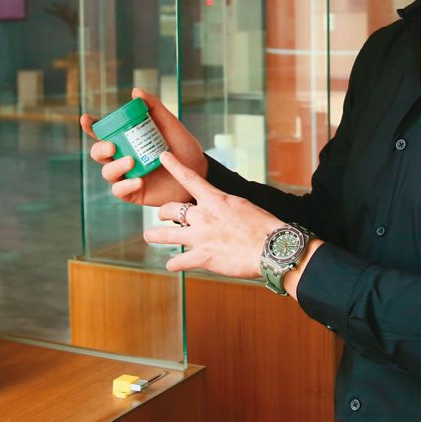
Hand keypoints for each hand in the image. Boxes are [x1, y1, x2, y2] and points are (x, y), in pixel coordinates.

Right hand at [80, 88, 206, 207]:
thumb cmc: (183, 148)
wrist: (199, 173)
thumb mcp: (171, 125)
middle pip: (98, 153)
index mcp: (128, 140)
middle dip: (100, 149)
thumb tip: (136, 92)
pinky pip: (119, 191)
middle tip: (113, 146)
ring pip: (107, 172)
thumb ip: (154, 108)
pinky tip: (138, 182)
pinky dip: (125, 186)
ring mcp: (126, 175)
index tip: (86, 119)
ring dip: (115, 167)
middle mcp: (123, 157)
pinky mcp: (133, 193)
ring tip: (131, 162)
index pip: (104, 132)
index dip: (91, 127)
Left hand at [141, 151, 284, 276]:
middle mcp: (203, 217)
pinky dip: (174, 263)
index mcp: (215, 200)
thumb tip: (220, 207)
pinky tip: (173, 264)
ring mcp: (200, 237)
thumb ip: (225, 206)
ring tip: (150, 236)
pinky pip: (177, 261)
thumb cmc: (263, 227)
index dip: (174, 166)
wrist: (270, 248)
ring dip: (154, 235)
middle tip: (162, 216)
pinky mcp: (202, 258)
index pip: (190, 178)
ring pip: (164, 235)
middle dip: (163, 212)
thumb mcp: (242, 207)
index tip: (163, 156)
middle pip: (170, 209)